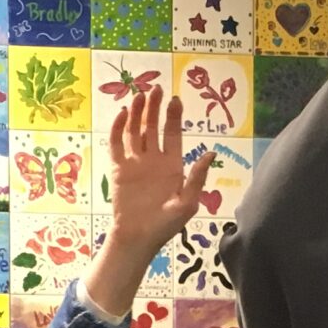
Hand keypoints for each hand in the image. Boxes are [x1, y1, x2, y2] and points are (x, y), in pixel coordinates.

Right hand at [106, 89, 213, 254]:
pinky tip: (121, 115)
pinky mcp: (118, 168)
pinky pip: (116, 144)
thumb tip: (210, 153)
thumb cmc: (165, 224)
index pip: (172, 134)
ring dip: (136, 113)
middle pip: (153, 127)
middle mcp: (153, 159)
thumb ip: (197, 177)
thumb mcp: (187, 203)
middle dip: (154, 108)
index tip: (175, 100)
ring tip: (139, 96)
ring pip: (134, 131)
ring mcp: (135, 162)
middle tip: (156, 89)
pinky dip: (117, 129)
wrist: (138, 238)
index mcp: (171, 165)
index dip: (173, 117)